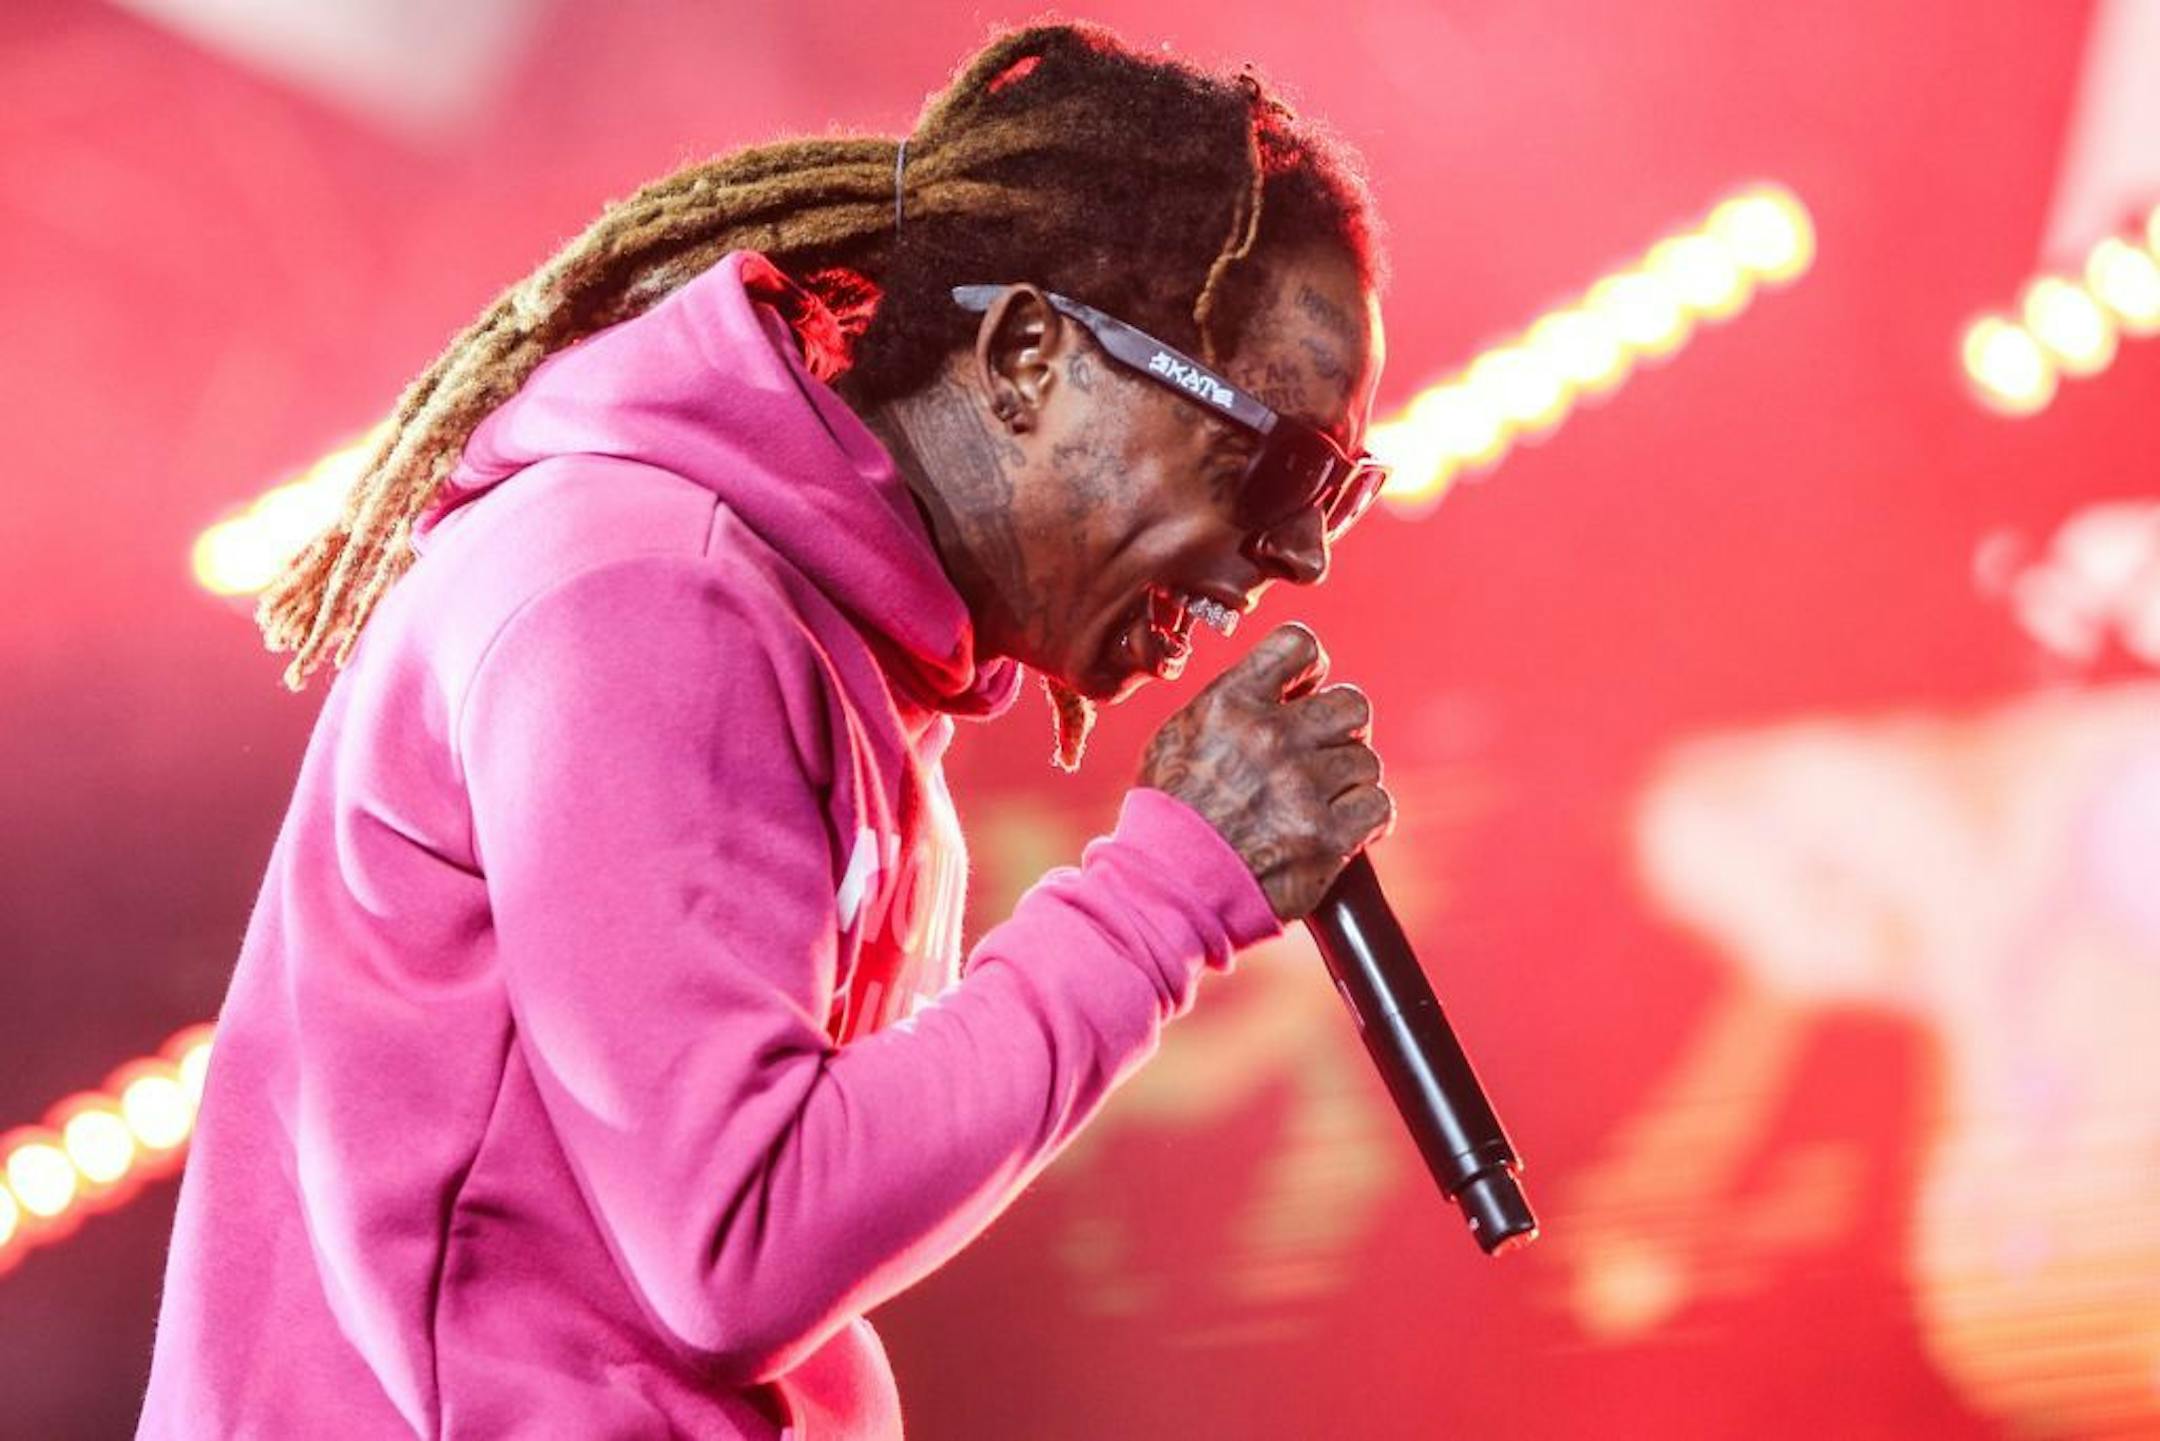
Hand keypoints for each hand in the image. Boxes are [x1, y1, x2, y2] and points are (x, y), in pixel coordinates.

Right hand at [1139, 622, 1393, 920]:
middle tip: (1321, 756)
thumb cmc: (1167, 817)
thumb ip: (1229, 707)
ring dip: (1349, 781)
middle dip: (1341, 730)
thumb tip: (1279, 692)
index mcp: (1231, 704)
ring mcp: (1302, 788)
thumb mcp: (1178, 738)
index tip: (1304, 694)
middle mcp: (1270, 737)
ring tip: (1321, 802)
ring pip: (1366, 760)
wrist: (1165, 888)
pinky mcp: (1325, 838)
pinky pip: (1378, 805)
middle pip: (1351, 704)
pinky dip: (1367, 818)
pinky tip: (1345, 828)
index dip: (1311, 669)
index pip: (1299, 644)